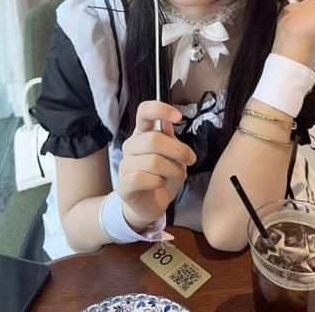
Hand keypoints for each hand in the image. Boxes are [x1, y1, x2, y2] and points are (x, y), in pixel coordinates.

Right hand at [118, 101, 195, 229]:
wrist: (150, 205)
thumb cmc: (163, 175)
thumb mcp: (173, 155)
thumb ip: (170, 138)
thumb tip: (170, 121)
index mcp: (142, 133)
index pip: (144, 111)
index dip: (160, 109)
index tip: (179, 117)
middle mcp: (131, 146)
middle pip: (153, 139)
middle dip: (178, 150)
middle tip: (190, 159)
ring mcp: (125, 165)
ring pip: (152, 161)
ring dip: (172, 170)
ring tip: (177, 176)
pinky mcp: (123, 185)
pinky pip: (142, 178)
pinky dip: (158, 182)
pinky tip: (160, 184)